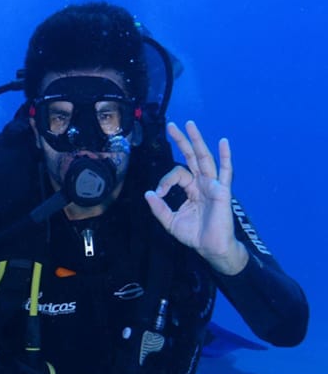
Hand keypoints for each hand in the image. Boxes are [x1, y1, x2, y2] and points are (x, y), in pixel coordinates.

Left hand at [144, 120, 248, 274]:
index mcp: (191, 189)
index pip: (177, 174)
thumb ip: (159, 208)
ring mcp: (213, 185)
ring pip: (205, 158)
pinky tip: (224, 142)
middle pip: (191, 157)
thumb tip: (148, 194)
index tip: (158, 194)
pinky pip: (226, 172)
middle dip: (181, 141)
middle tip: (172, 125)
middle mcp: (202, 183)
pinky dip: (225, 156)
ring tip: (190, 125)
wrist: (210, 247)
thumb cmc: (194, 234)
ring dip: (197, 141)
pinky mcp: (222, 191)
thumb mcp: (170, 221)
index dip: (164, 181)